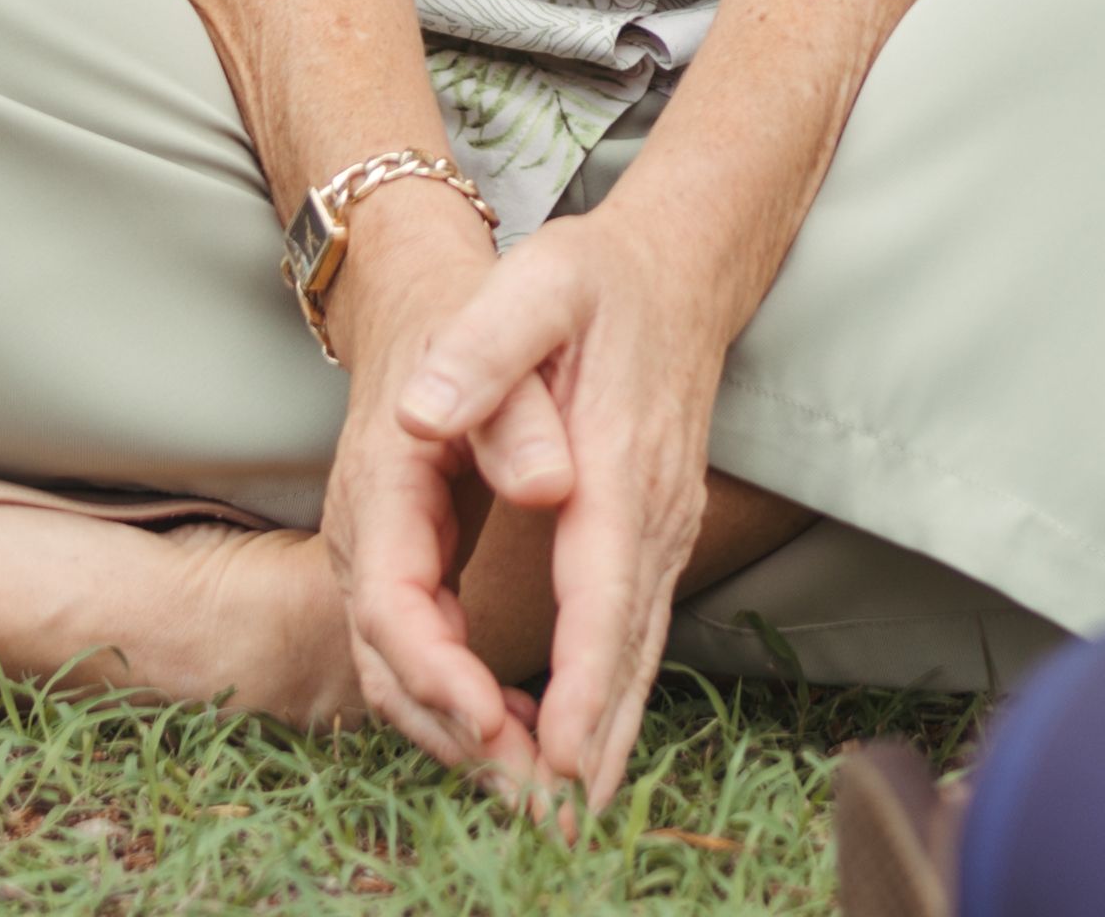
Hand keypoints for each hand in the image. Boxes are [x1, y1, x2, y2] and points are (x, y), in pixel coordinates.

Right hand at [311, 195, 540, 782]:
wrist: (427, 288)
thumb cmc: (481, 301)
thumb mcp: (511, 313)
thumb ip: (510, 395)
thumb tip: (542, 480)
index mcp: (384, 482)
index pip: (394, 605)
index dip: (444, 672)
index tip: (498, 719)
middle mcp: (367, 535)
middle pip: (394, 668)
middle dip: (464, 741)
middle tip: (542, 801)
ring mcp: (381, 558)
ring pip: (406, 679)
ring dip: (472, 743)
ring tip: (548, 797)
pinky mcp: (410, 568)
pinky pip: (428, 659)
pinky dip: (474, 710)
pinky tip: (537, 738)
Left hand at [384, 189, 750, 818]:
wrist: (680, 269)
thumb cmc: (594, 280)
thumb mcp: (535, 284)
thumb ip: (485, 347)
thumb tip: (424, 411)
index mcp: (617, 467)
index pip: (603, 595)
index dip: (582, 686)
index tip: (560, 765)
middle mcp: (651, 516)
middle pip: (626, 654)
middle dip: (590, 750)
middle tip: (552, 835)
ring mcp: (661, 533)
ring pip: (635, 658)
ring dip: (599, 744)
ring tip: (559, 823)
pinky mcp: (654, 538)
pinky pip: (632, 639)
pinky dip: (608, 705)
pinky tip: (580, 754)